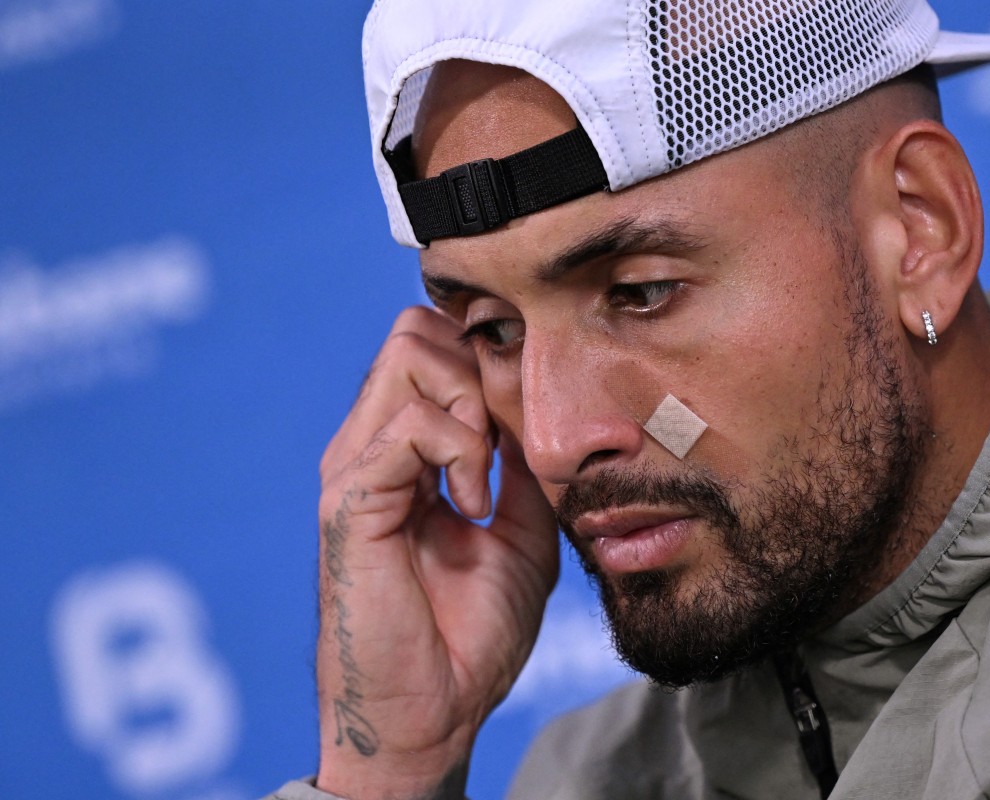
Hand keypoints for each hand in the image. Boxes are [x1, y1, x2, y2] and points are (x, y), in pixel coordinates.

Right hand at [314, 306, 558, 799]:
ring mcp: (356, 467)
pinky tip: (470, 506)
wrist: (436, 708)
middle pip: (417, 331)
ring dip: (471, 406)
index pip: (435, 345)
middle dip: (478, 369)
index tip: (524, 424)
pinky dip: (457, 451)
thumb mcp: (523, 529)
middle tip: (502, 444)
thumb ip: (520, 464)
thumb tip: (535, 405)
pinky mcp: (349, 500)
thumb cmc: (472, 630)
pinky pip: (407, 426)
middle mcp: (373, 445)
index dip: (488, 362)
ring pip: (411, 356)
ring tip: (484, 480)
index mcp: (407, 449)